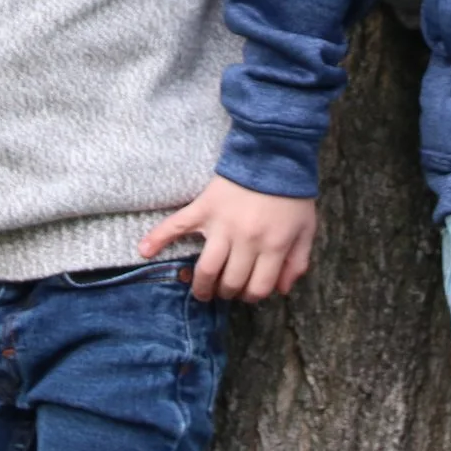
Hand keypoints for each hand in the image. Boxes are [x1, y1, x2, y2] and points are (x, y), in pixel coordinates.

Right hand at [139, 176, 317, 302]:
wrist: (275, 154)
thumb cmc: (291, 194)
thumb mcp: (306, 229)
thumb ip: (297, 261)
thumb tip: (281, 290)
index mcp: (273, 245)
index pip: (257, 288)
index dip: (252, 296)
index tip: (248, 292)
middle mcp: (246, 239)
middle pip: (231, 282)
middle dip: (228, 292)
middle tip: (226, 289)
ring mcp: (221, 224)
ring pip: (206, 268)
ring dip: (202, 286)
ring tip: (201, 291)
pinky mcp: (203, 207)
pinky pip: (176, 225)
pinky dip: (157, 238)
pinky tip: (144, 251)